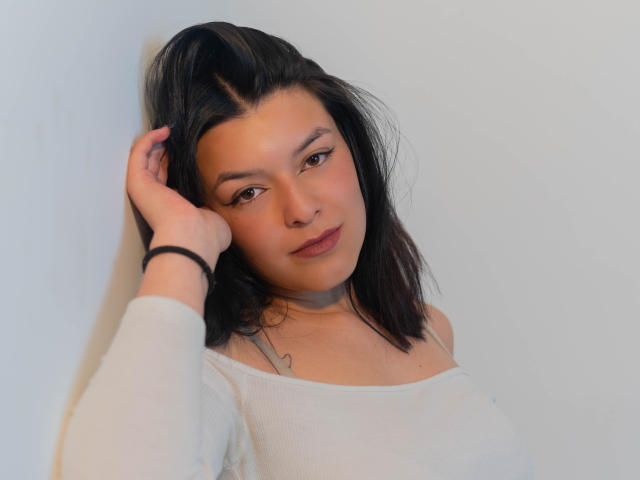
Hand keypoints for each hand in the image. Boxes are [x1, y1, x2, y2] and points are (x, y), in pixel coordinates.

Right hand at [126, 126, 231, 266]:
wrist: (193, 238)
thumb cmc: (206, 236)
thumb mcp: (214, 218)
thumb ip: (211, 210)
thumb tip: (215, 210)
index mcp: (172, 208)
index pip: (168, 181)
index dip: (173, 164)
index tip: (185, 152)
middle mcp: (156, 199)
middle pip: (154, 167)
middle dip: (163, 150)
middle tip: (176, 137)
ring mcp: (145, 190)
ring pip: (144, 158)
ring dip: (155, 142)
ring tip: (169, 130)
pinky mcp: (137, 181)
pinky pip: (138, 154)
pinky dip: (148, 140)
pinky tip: (163, 131)